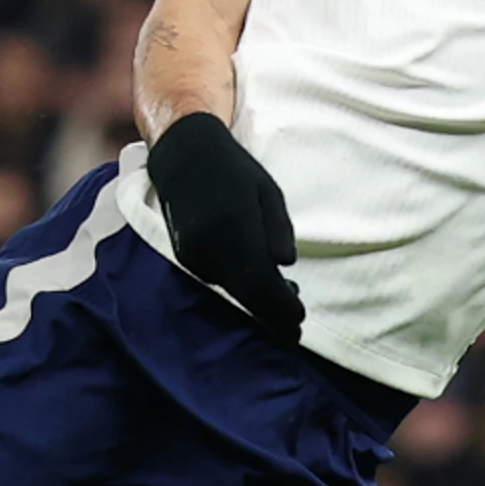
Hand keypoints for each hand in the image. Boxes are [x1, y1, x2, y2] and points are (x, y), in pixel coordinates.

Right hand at [144, 113, 305, 342]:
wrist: (184, 157)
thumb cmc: (234, 170)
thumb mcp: (269, 193)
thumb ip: (279, 231)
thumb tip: (285, 266)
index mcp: (236, 229)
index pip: (262, 282)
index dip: (282, 306)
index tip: (300, 321)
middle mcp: (211, 247)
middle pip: (245, 294)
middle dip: (271, 314)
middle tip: (293, 329)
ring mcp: (194, 254)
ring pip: (231, 288)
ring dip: (256, 298)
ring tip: (282, 297)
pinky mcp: (185, 256)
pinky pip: (217, 278)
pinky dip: (238, 284)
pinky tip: (254, 278)